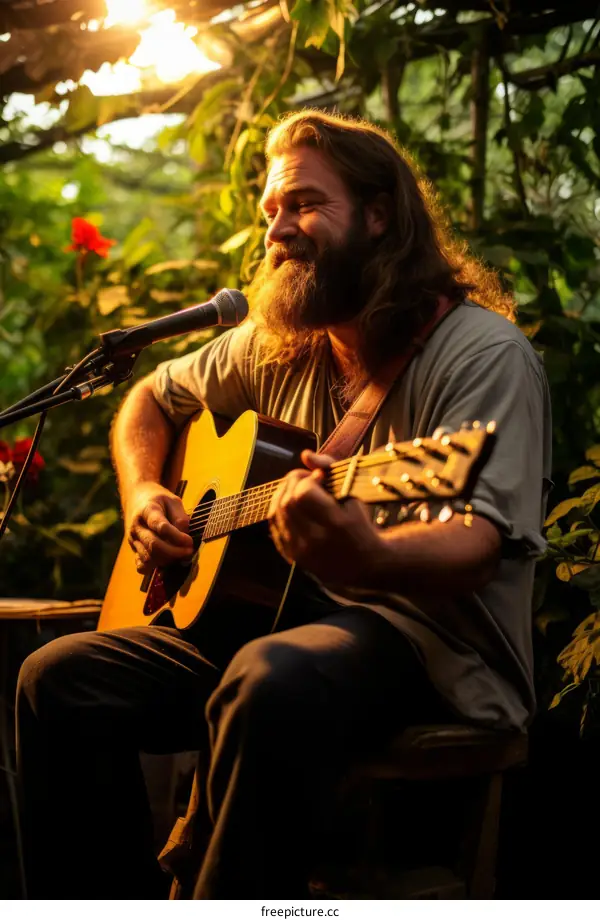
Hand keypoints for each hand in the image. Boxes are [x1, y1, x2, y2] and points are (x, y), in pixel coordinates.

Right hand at [126, 482, 193, 574]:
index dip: (177, 537)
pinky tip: (167, 561)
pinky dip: (155, 567)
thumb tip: (185, 536)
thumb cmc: (159, 500)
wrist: (136, 498)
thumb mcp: (173, 500)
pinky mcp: (134, 550)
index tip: (190, 541)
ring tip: (180, 555)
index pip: (161, 527)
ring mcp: (133, 540)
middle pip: (154, 545)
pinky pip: (142, 566)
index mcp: (147, 511)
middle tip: (189, 551)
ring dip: (167, 561)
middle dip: (175, 552)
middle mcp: (137, 527)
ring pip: (148, 558)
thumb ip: (180, 517)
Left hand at [267, 450, 382, 587]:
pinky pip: (274, 526)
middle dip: (293, 482)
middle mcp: (316, 540)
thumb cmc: (360, 523)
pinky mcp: (293, 557)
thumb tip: (305, 454)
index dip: (307, 478)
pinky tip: (291, 505)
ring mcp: (302, 551)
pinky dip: (279, 510)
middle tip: (306, 479)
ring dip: (283, 493)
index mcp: (336, 524)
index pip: (304, 493)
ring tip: (298, 489)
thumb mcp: (353, 494)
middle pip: (288, 502)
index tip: (320, 478)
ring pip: (276, 513)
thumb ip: (330, 468)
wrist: (366, 563)